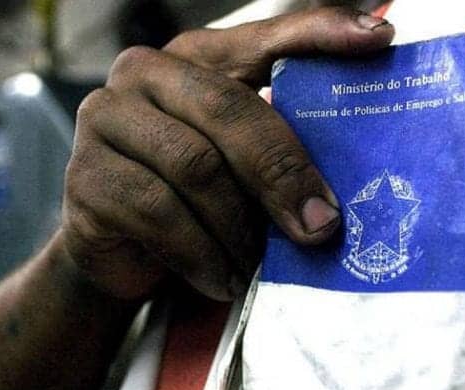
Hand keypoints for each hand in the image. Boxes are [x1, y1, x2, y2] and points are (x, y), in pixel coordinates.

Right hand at [60, 6, 393, 300]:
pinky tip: (221, 279)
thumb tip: (350, 172)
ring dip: (239, 228)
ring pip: (195, 167)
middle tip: (321, 227)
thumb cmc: (191, 202)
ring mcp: (105, 119)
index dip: (320, 34)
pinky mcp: (85, 176)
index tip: (379, 41)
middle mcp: (143, 74)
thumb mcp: (239, 168)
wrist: (119, 253)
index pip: (263, 36)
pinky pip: (157, 212)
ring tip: (259, 266)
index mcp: (193, 58)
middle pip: (227, 109)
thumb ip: (278, 148)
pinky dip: (201, 254)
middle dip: (281, 172)